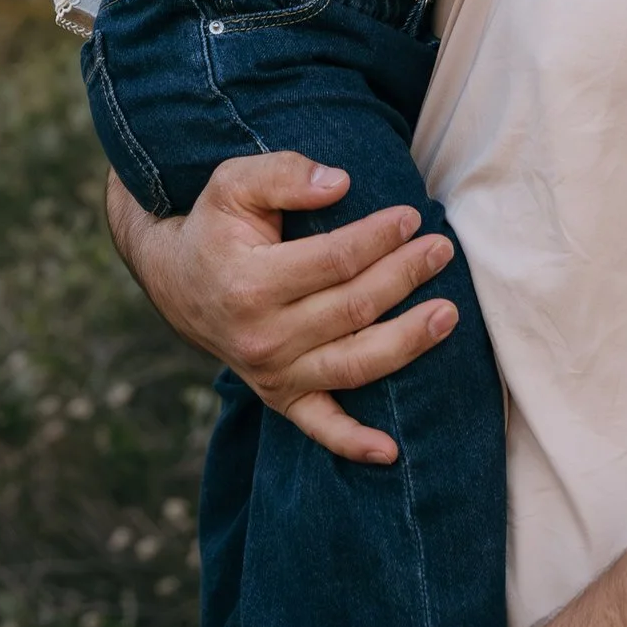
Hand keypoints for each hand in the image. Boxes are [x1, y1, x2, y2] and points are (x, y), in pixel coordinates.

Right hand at [104, 149, 459, 464]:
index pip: (333, 261)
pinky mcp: (280, 396)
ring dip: (407, 343)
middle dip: (405, 276)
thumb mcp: (234, 184)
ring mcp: (272, 374)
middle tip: (442, 249)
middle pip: (352, 309)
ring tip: (448, 314)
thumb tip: (339, 183)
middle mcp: (261, 337)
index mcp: (249, 284)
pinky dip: (353, 444)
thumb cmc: (216, 226)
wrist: (178, 281)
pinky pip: (320, 427)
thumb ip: (284, 175)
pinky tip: (391, 452)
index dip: (378, 238)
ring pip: (354, 365)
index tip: (410, 216)